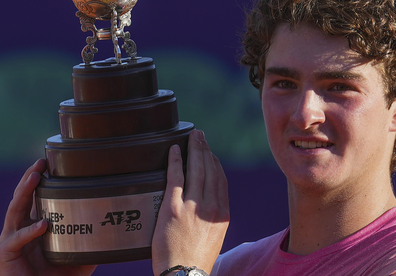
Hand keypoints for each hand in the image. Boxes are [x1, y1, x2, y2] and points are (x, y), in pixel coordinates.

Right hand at [0, 159, 96, 275]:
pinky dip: (29, 232)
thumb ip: (92, 242)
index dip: (40, 180)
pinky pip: (16, 239)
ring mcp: (10, 239)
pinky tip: (42, 225)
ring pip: (14, 211)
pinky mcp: (5, 254)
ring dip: (24, 192)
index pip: (35, 198)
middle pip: (22, 197)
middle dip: (29, 177)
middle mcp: (20, 228)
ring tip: (34, 178)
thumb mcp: (80, 257)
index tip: (50, 163)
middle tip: (40, 162)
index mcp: (35, 225)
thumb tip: (115, 227)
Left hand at [151, 130, 229, 275]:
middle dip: (205, 149)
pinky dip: (176, 160)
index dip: (215, 162)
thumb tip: (207, 203)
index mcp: (222, 214)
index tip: (210, 152)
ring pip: (196, 169)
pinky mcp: (174, 209)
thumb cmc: (195, 261)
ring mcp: (193, 207)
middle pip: (210, 169)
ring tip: (191, 136)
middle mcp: (211, 207)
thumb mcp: (214, 237)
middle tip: (199, 135)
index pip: (221, 180)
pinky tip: (174, 150)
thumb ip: (212, 217)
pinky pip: (176, 177)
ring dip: (194, 149)